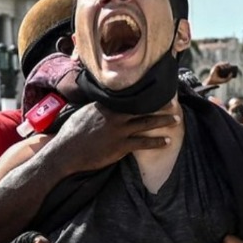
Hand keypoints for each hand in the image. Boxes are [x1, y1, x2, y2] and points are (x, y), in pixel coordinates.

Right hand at [45, 103, 174, 174]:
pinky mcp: (120, 146)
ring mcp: (119, 131)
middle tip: (173, 103)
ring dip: (163, 122)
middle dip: (159, 105)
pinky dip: (156, 142)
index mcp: (106, 106)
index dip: (144, 94)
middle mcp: (115, 115)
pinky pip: (143, 142)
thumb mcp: (83, 113)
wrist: (66, 152)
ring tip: (176, 120)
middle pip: (142, 107)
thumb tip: (104, 103)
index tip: (155, 90)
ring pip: (146, 123)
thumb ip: (98, 107)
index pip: (129, 97)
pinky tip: (166, 141)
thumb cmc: (72, 133)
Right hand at [204, 62, 238, 86]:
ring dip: (224, 64)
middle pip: (224, 63)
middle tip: (229, 66)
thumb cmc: (218, 81)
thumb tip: (232, 73)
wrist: (213, 82)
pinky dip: (221, 65)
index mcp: (222, 70)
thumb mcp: (225, 80)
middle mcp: (219, 68)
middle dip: (227, 64)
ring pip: (221, 63)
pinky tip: (223, 68)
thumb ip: (229, 78)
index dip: (228, 65)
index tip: (231, 67)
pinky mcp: (214, 67)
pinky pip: (218, 64)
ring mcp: (217, 67)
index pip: (226, 66)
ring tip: (226, 67)